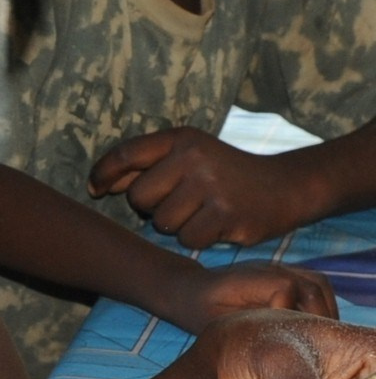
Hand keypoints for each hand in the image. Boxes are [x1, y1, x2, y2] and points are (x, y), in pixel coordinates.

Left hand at [89, 128, 293, 247]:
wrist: (285, 187)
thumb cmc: (226, 175)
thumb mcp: (191, 157)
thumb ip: (147, 166)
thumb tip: (98, 183)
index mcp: (182, 139)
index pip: (126, 154)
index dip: (103, 173)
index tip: (94, 189)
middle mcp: (194, 157)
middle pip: (139, 198)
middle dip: (151, 207)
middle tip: (180, 202)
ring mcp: (210, 185)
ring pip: (161, 223)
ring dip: (176, 225)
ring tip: (202, 211)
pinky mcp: (225, 214)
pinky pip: (186, 239)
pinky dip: (198, 239)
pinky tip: (217, 225)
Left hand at [179, 260, 336, 330]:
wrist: (190, 288)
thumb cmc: (199, 310)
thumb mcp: (214, 323)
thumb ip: (244, 329)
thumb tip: (273, 345)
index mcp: (249, 279)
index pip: (287, 288)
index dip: (291, 314)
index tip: (288, 339)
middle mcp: (269, 268)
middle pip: (313, 286)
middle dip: (320, 318)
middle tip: (320, 348)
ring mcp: (280, 268)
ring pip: (319, 285)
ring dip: (327, 311)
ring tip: (324, 339)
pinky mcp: (286, 274)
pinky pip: (316, 285)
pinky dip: (322, 306)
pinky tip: (318, 329)